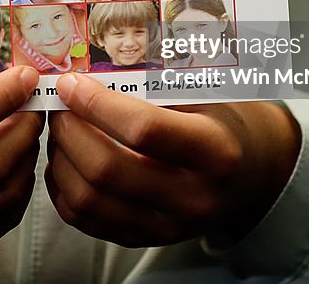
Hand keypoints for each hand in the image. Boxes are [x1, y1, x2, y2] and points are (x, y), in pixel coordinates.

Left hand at [45, 72, 299, 247]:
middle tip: (59, 104)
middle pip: (107, 169)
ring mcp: (167, 226)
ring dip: (60, 157)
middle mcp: (192, 198)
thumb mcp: (205, 96)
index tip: (72, 83)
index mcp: (215, 153)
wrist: (249, 176)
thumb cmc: (222, 123)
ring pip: (88, 198)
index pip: (144, 130)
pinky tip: (66, 158)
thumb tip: (87, 69)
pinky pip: (84, 219)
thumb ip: (154, 85)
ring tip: (60, 128)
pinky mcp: (144, 238)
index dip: (97, 104)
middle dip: (69, 130)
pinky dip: (62, 186)